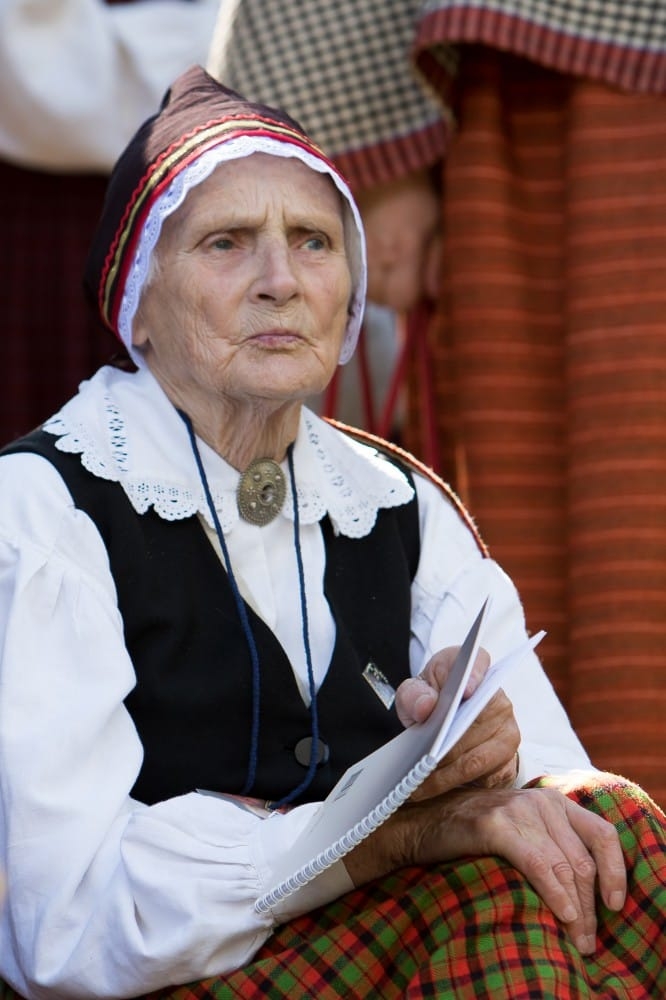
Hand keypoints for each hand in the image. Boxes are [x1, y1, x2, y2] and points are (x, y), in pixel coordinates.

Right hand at [344, 782, 626, 955]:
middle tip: (586, 943)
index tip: (615, 905)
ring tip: (576, 940)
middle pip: (583, 859)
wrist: (419, 823)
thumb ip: (549, 842)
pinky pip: (539, 862)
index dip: (615, 872)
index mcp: (552, 800)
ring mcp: (518, 809)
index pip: (602, 834)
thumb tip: (583, 887)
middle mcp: (541, 800)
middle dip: (591, 906)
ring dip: (576, 909)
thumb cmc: (470, 833)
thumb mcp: (518, 830)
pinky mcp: (496, 823)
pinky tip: (561, 914)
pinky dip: (555, 892)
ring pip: (565, 865)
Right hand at [355, 168, 441, 310]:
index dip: (412, 296)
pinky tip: (376, 259)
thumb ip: (436, 263)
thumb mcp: (437, 225)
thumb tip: (434, 295)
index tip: (418, 282)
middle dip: (395, 292)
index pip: (401, 300)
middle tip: (404, 272)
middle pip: (383, 300)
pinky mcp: (346, 247)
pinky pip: (356, 275)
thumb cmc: (417, 197)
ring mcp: (358, 253)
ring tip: (389, 263)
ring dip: (380, 284)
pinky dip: (367, 273)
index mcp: (402, 252)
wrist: (381, 168)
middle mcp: (376, 257)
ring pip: (368, 290)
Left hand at [395, 647, 520, 795]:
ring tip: (414, 787)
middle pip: (473, 724)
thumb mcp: (416, 691)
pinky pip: (482, 777)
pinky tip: (429, 791)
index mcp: (475, 669)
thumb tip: (425, 707)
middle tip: (414, 766)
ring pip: (475, 758)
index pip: (479, 664)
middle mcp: (499, 700)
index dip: (475, 675)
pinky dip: (454, 786)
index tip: (466, 688)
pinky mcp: (507, 761)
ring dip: (444, 775)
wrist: (449, 723)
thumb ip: (414, 693)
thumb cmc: (434, 701)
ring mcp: (507, 731)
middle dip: (442, 748)